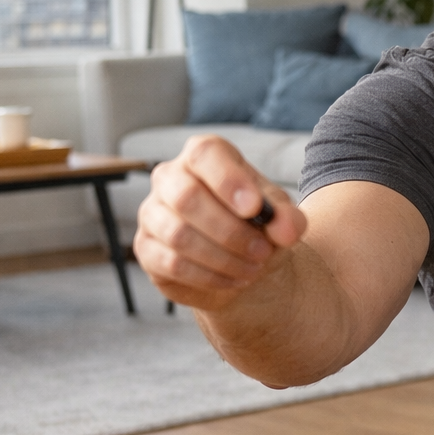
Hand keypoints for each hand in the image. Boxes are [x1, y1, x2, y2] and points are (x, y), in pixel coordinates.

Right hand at [134, 136, 306, 310]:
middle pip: (187, 197)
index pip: (205, 155)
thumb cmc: (258, 227)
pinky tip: (233, 280)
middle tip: (262, 251)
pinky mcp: (146, 248)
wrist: (243, 262)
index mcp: (203, 156)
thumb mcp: (281, 219)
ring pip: (179, 235)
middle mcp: (170, 177)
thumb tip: (286, 229)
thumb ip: (288, 219)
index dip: (228, 180)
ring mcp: (152, 212)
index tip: (254, 208)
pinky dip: (209, 276)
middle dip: (230, 232)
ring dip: (223, 258)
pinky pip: (172, 263)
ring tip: (253, 268)